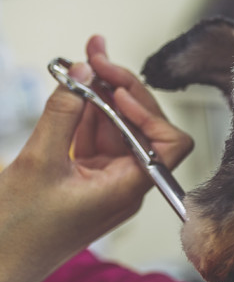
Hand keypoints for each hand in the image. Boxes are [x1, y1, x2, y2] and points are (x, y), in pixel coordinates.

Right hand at [0, 35, 192, 281]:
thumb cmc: (17, 230)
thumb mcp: (37, 162)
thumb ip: (63, 114)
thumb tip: (82, 72)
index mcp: (129, 187)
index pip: (169, 143)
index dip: (149, 110)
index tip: (115, 89)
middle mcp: (126, 184)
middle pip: (142, 127)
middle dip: (121, 88)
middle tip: (93, 51)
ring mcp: (106, 181)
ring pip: (115, 128)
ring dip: (99, 94)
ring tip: (80, 60)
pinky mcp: (84, 179)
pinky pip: (93, 139)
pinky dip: (83, 114)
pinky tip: (71, 88)